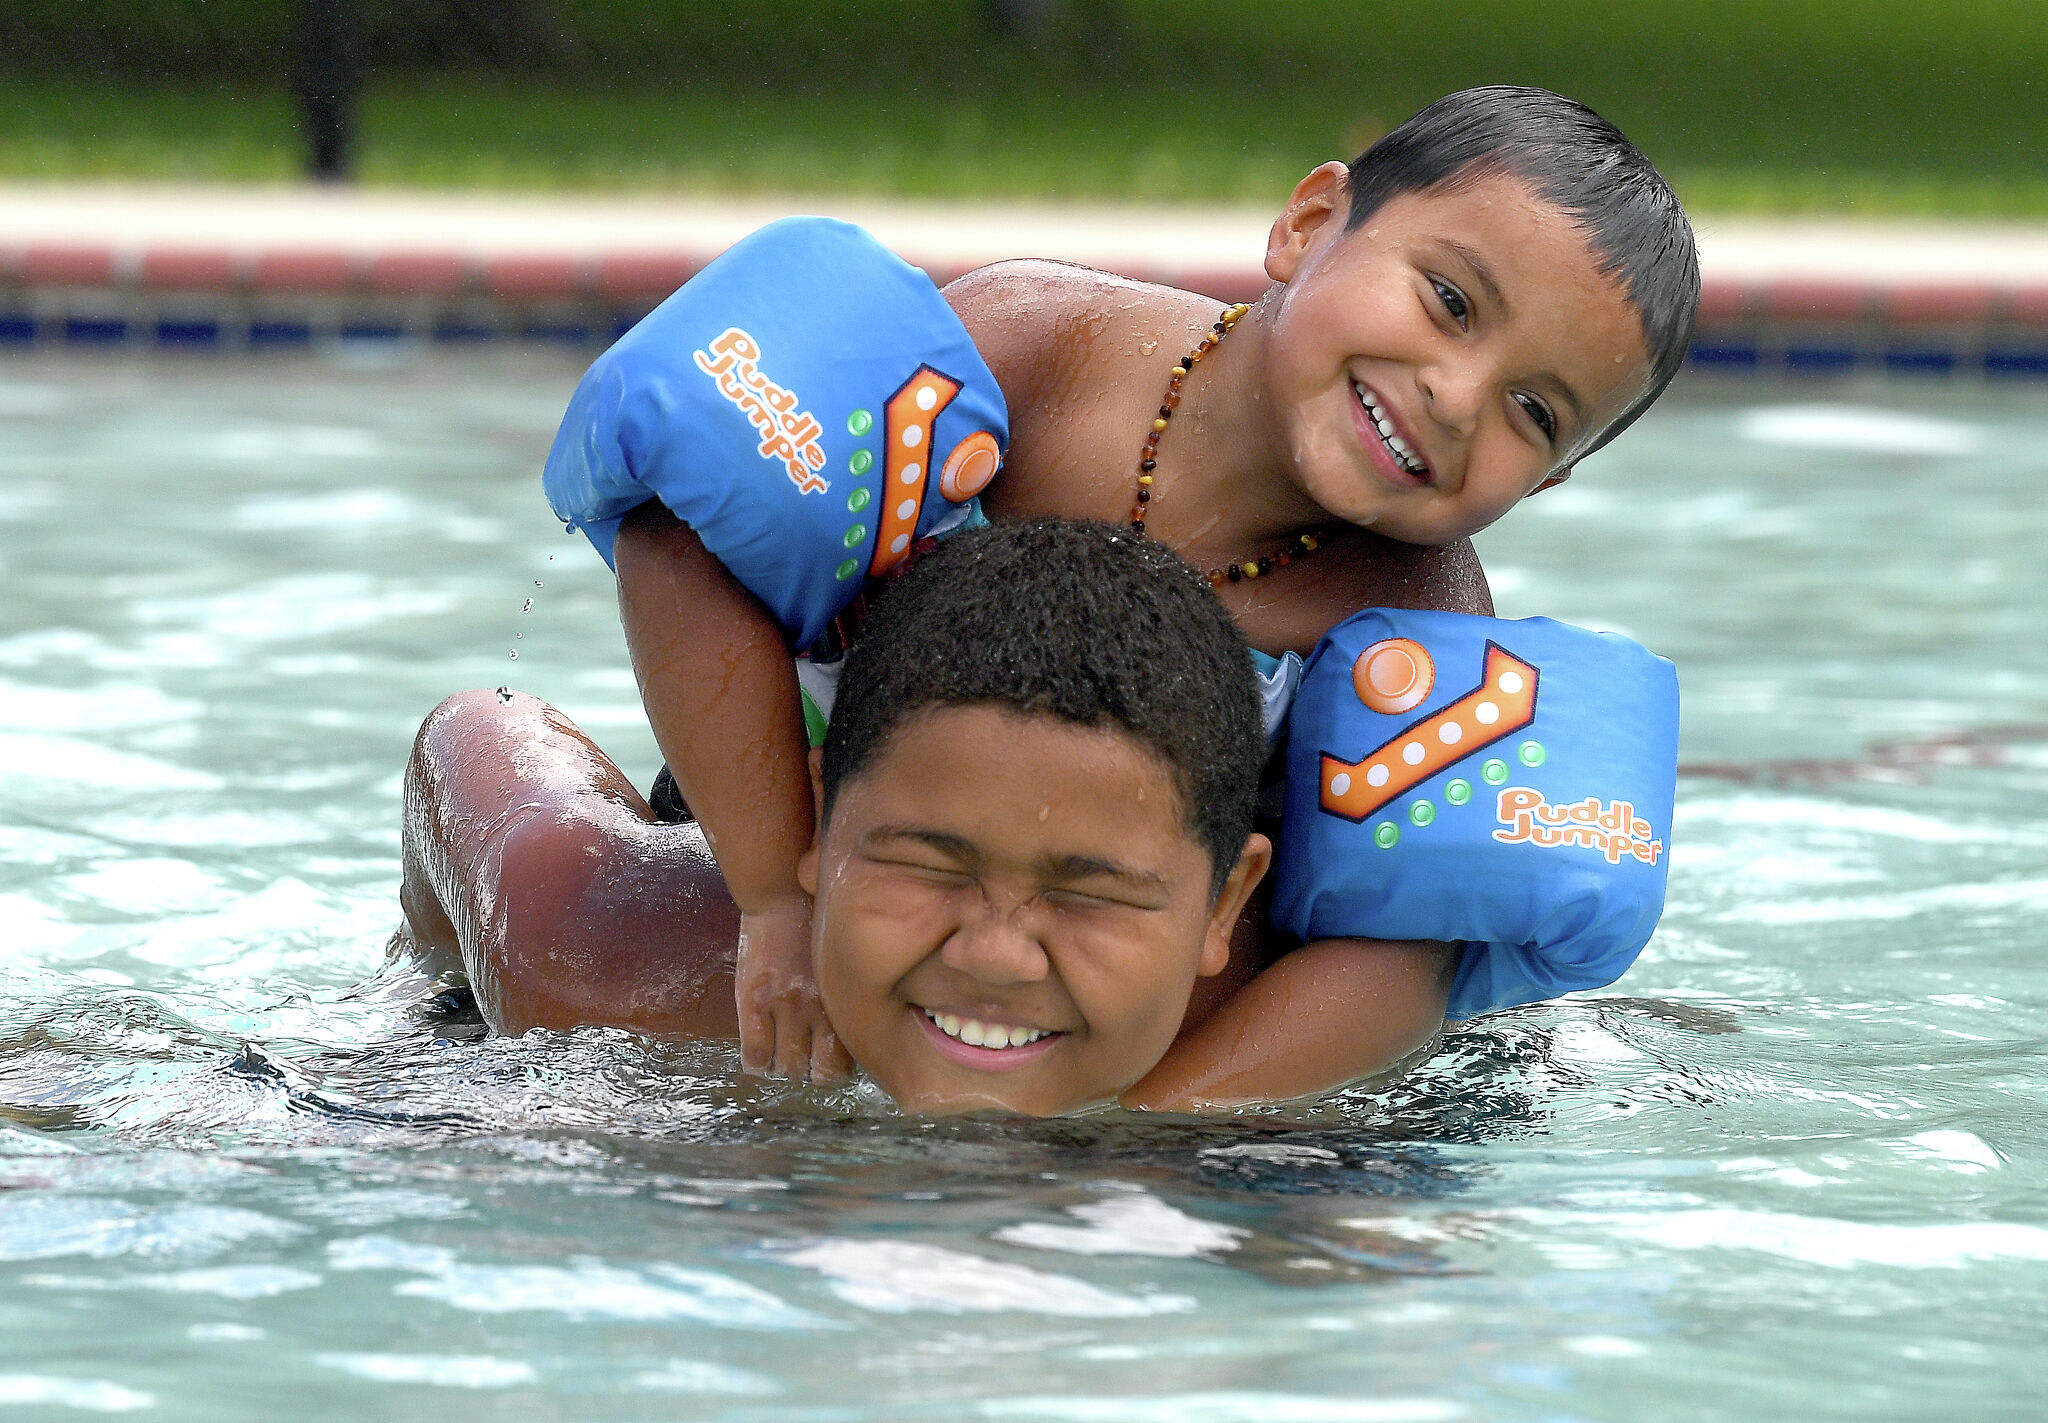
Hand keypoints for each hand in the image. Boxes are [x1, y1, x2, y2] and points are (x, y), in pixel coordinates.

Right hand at [736, 898, 852, 1082]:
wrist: (784, 894)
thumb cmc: (819, 927)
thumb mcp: (843, 968)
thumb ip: (846, 1001)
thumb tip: (853, 1033)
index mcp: (846, 1003)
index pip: (848, 1063)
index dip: (837, 1065)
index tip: (829, 1055)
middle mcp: (820, 1010)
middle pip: (821, 1074)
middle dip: (812, 1069)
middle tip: (804, 1055)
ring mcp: (786, 1008)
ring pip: (787, 1069)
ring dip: (784, 1065)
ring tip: (780, 1050)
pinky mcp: (754, 1002)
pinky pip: (756, 1056)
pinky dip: (758, 1062)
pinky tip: (759, 1051)